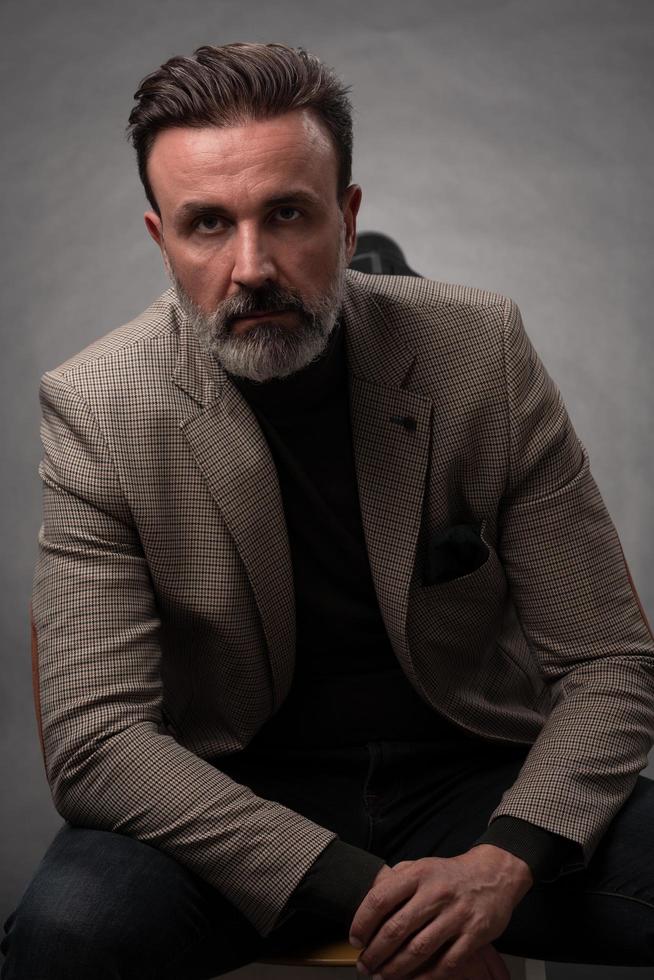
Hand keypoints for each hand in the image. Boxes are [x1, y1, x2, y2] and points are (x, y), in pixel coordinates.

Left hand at [349, 844, 533, 978]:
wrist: (493, 874)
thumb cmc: (449, 875)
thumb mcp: (421, 866)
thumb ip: (396, 880)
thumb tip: (368, 900)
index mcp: (418, 874)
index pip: (380, 898)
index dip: (362, 922)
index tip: (356, 939)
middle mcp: (436, 893)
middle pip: (396, 928)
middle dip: (375, 953)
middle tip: (364, 966)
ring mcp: (456, 914)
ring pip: (419, 949)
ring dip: (396, 968)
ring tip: (382, 976)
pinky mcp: (474, 934)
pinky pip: (447, 962)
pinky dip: (427, 976)